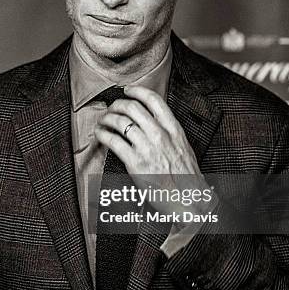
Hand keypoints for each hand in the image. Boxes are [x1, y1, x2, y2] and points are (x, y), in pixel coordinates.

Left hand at [94, 85, 209, 215]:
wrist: (188, 199)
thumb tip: (154, 124)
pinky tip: (100, 134)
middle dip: (117, 104)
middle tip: (111, 107)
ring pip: (120, 121)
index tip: (127, 90)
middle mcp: (159, 134)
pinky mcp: (134, 162)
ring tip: (103, 120)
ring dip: (107, 118)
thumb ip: (170, 134)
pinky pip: (112, 141)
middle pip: (132, 107)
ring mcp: (146, 147)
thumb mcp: (184, 148)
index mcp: (173, 129)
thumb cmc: (187, 178)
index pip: (154, 100)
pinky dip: (102, 134)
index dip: (137, 91)